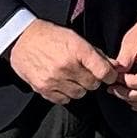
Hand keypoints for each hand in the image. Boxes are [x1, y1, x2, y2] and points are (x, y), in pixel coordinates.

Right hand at [9, 21, 123, 105]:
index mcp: (77, 50)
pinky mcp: (43, 88)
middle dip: (92, 79)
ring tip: (71, 76)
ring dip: (78, 87)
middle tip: (84, 72)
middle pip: (92, 85)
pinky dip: (65, 93)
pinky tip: (61, 82)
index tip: (109, 75)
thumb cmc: (51, 37)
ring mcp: (54, 79)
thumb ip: (96, 54)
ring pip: (79, 94)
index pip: (103, 71)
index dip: (110, 75)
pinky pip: (64, 100)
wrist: (22, 39)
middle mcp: (66, 66)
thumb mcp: (76, 38)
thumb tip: (114, 67)